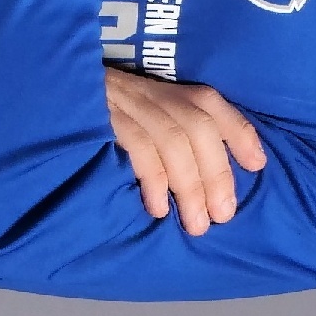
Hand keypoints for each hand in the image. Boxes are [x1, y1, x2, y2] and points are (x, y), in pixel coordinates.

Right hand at [105, 66, 266, 234]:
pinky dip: (154, 179)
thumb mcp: (151, 116)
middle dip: (215, 174)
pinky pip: (136, 146)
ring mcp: (128, 102)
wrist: (59, 91)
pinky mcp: (102, 116)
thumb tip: (239, 169)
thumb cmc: (112, 116)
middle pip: (198, 127)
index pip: (212, 104)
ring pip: (172, 140)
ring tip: (196, 224)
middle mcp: (155, 93)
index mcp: (171, 90)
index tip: (257, 166)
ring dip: (189, 185)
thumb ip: (186, 135)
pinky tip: (159, 207)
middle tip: (223, 216)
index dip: (239, 132)